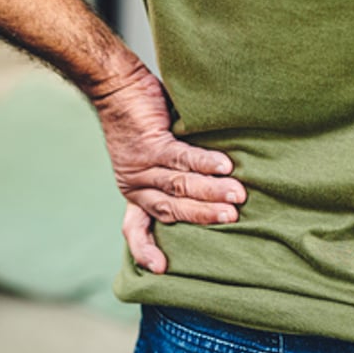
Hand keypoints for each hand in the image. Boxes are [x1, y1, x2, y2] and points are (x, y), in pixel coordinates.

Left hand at [90, 67, 244, 273]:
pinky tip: (226, 166)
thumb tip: (214, 186)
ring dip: (212, 191)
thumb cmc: (140, 116)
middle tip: (232, 218)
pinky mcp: (151, 142)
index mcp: (133, 190)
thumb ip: (173, 173)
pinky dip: (205, 164)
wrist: (115, 83)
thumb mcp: (151, 153)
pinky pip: (182, 158)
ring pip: (180, 185)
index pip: (136, 227)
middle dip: (204, 215)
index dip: (146, 249)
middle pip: (171, 209)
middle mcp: (134, 182)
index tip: (160, 269)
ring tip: (239, 195)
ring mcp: (141, 164)